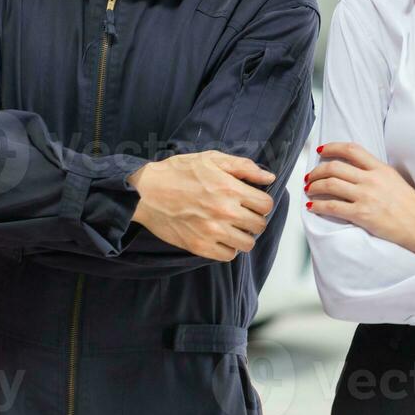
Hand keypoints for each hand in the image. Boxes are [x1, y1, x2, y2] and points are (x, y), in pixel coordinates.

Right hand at [127, 151, 275, 261]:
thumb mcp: (210, 159)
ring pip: (247, 243)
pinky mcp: (200, 246)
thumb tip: (268, 177)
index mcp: (230, 188)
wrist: (145, 192)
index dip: (261, 202)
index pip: (266, 205)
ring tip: (231, 227)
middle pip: (259, 225)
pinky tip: (219, 236)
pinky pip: (228, 255)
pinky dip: (227, 248)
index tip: (251, 201)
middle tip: (240, 213)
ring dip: (242, 235)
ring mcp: (212, 231)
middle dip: (253, 218)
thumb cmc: (177, 172)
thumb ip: (242, 166)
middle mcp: (225, 212)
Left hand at [306, 142, 414, 258]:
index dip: (332, 147)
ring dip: (314, 186)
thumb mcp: (394, 179)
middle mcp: (371, 179)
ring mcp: (366, 196)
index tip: (321, 151)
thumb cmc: (410, 205)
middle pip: (334, 167)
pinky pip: (333, 206)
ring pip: (330, 184)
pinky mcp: (362, 214)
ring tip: (310, 189)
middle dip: (317, 170)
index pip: (351, 149)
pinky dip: (318, 205)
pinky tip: (312, 206)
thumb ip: (375, 171)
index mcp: (380, 168)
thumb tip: (354, 169)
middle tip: (311, 176)